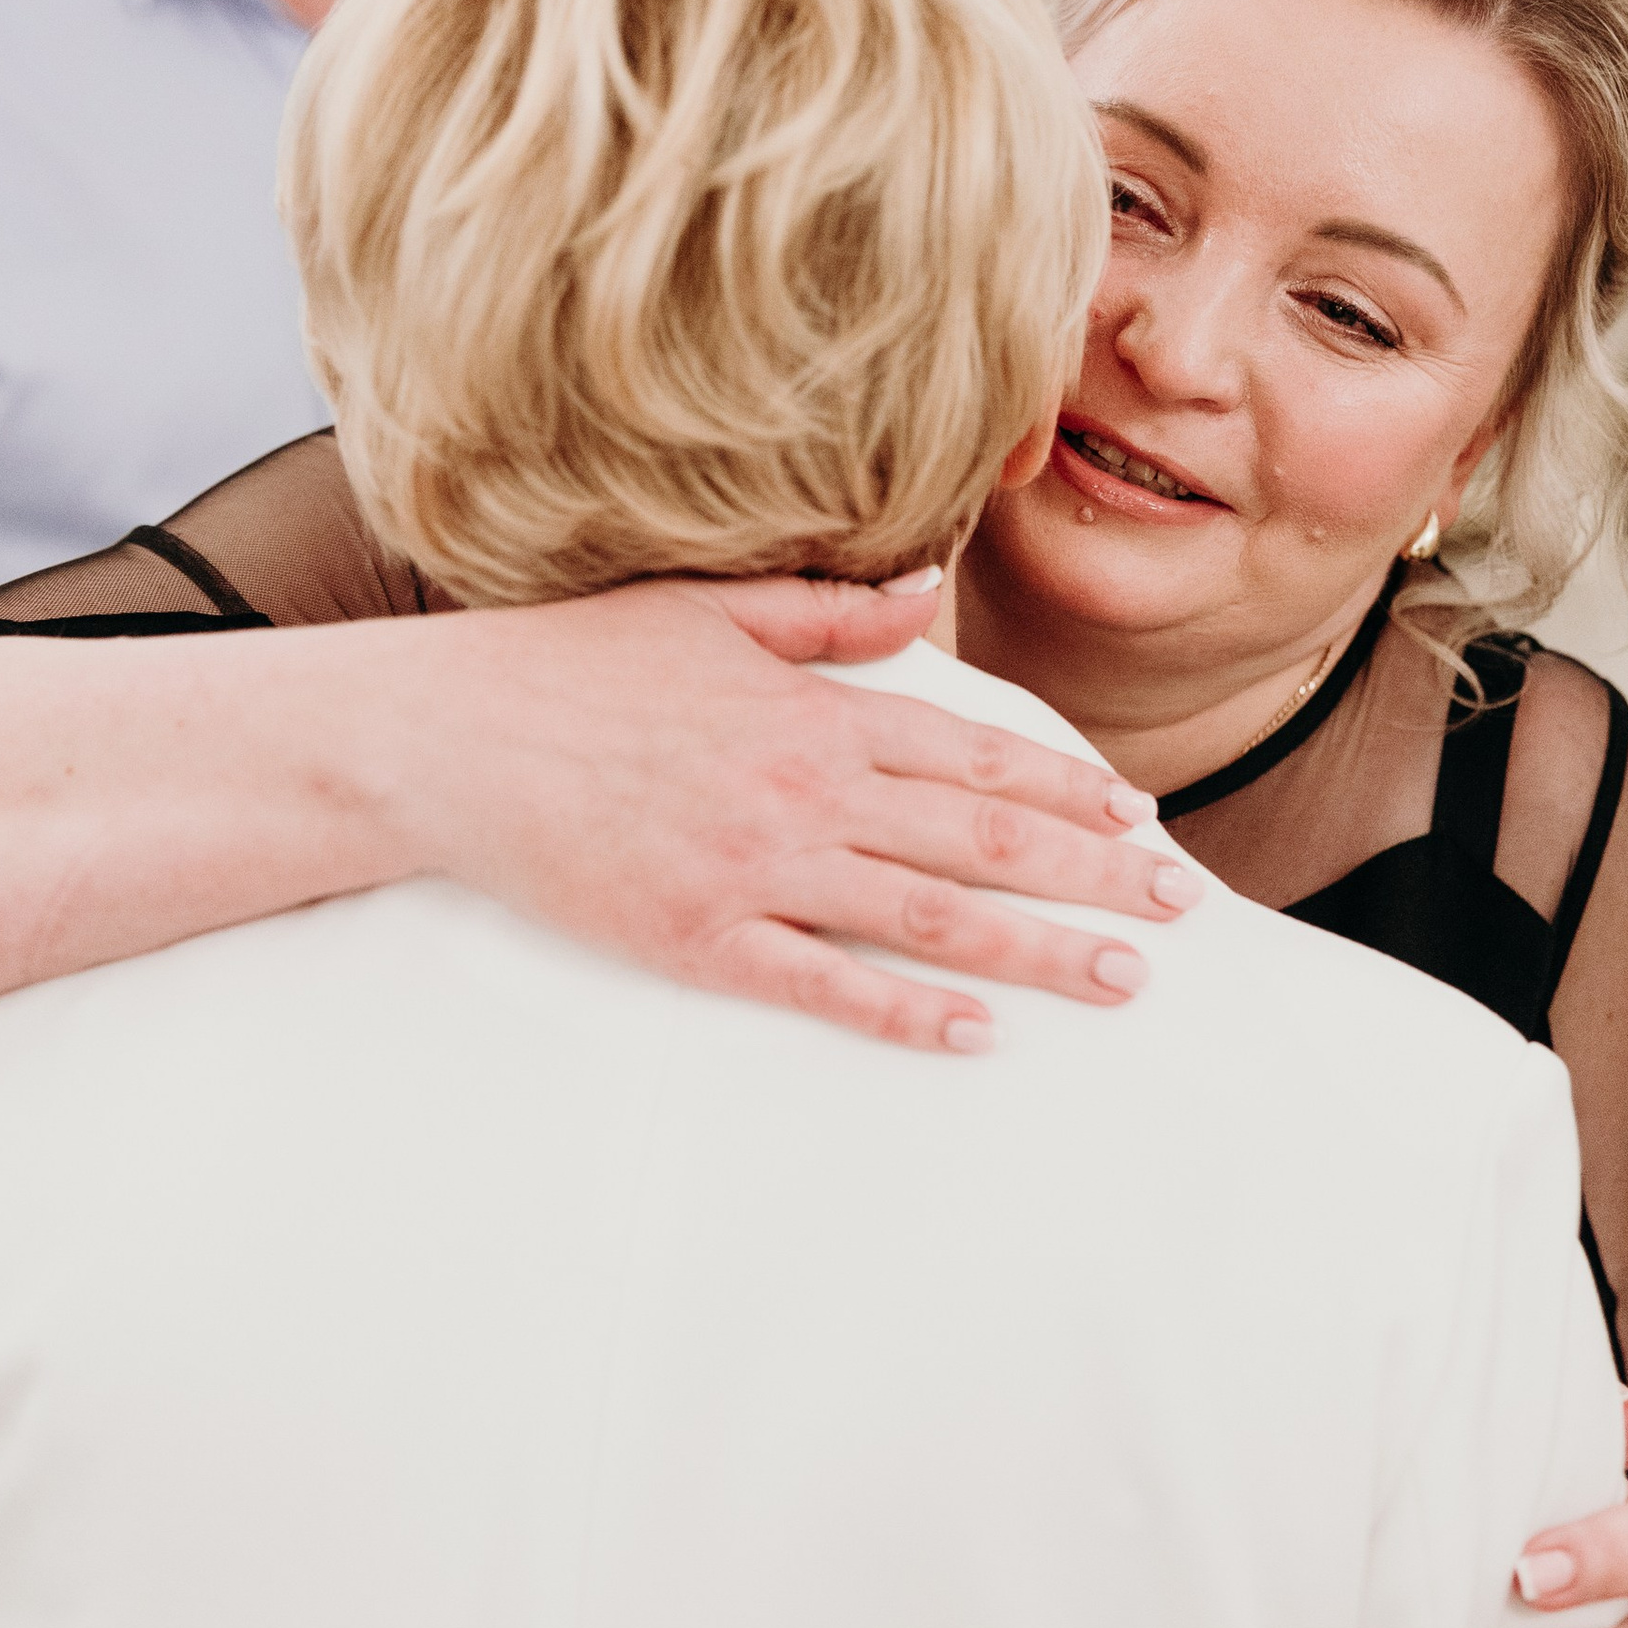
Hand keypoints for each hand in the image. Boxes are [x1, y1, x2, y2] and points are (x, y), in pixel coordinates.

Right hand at [430, 569, 1201, 1055]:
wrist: (446, 738)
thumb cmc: (569, 667)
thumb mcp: (707, 610)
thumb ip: (826, 610)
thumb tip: (923, 593)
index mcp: (813, 710)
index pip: (974, 755)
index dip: (1069, 789)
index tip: (1142, 819)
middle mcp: (803, 789)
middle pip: (982, 838)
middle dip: (1096, 874)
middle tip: (1182, 908)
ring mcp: (754, 868)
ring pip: (927, 914)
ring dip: (1037, 949)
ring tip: (1121, 979)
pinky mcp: (698, 938)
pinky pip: (822, 983)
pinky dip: (905, 1010)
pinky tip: (976, 1033)